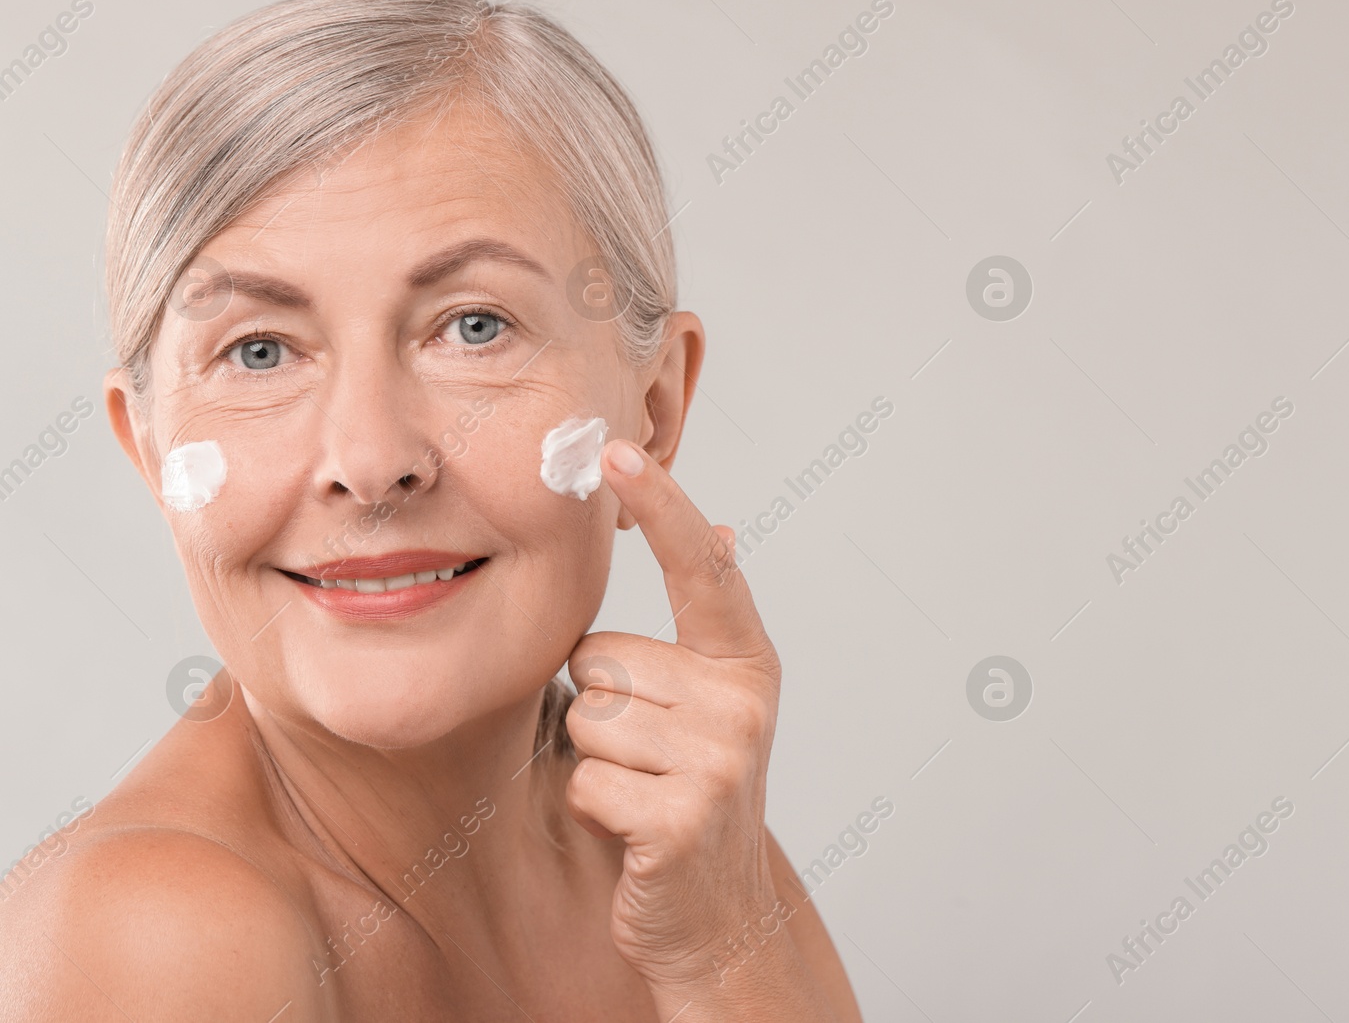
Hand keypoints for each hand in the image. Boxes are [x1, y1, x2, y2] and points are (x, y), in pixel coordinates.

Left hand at [564, 437, 782, 993]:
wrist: (715, 915)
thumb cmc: (690, 792)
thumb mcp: (710, 702)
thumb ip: (701, 623)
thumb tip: (724, 529)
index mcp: (746, 661)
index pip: (702, 567)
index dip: (661, 504)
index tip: (613, 451)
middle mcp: (744, 701)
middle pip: (601, 657)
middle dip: (600, 705)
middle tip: (645, 755)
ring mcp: (720, 760)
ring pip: (587, 717)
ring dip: (594, 761)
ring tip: (641, 791)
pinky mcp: (681, 818)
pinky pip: (585, 778)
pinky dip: (593, 806)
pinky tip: (633, 830)